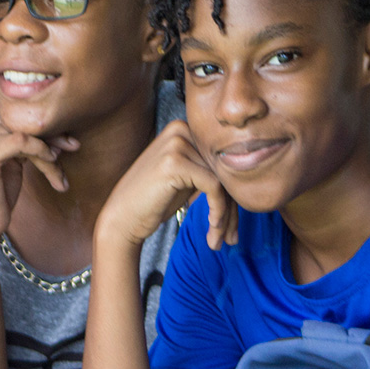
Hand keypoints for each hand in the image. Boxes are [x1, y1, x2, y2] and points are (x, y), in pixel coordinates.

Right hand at [0, 112, 76, 248]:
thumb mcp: (11, 160)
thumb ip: (24, 141)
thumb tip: (58, 130)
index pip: (16, 118)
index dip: (43, 129)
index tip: (67, 140)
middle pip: (21, 125)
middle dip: (51, 139)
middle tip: (74, 147)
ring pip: (26, 135)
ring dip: (49, 154)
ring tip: (60, 174)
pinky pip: (22, 142)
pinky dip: (41, 151)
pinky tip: (52, 164)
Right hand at [97, 119, 236, 252]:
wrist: (121, 218)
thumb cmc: (153, 202)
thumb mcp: (187, 179)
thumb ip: (211, 170)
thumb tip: (248, 178)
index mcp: (184, 128)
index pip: (222, 160)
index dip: (232, 194)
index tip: (232, 226)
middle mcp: (180, 129)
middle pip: (224, 169)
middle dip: (232, 209)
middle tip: (230, 238)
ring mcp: (176, 143)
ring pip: (223, 180)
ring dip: (226, 216)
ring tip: (221, 240)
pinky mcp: (175, 161)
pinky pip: (214, 187)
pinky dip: (218, 211)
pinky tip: (212, 230)